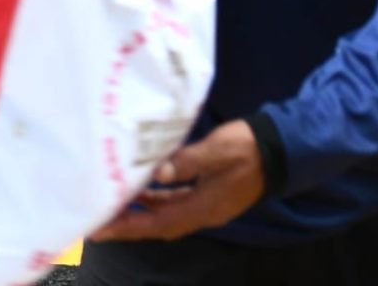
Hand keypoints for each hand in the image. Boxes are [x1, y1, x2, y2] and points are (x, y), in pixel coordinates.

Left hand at [91, 120, 264, 242]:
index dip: (129, 227)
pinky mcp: (209, 194)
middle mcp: (203, 213)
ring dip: (140, 212)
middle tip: (97, 221)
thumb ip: (188, 162)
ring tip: (112, 205)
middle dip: (128, 224)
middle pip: (158, 225)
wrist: (279, 149)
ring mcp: (207, 205)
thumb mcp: (217, 151)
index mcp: (204, 207)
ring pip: (166, 214)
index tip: (101, 230)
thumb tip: (159, 171)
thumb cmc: (246, 147)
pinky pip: (176, 202)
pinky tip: (142, 187)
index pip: (158, 223)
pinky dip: (156, 198)